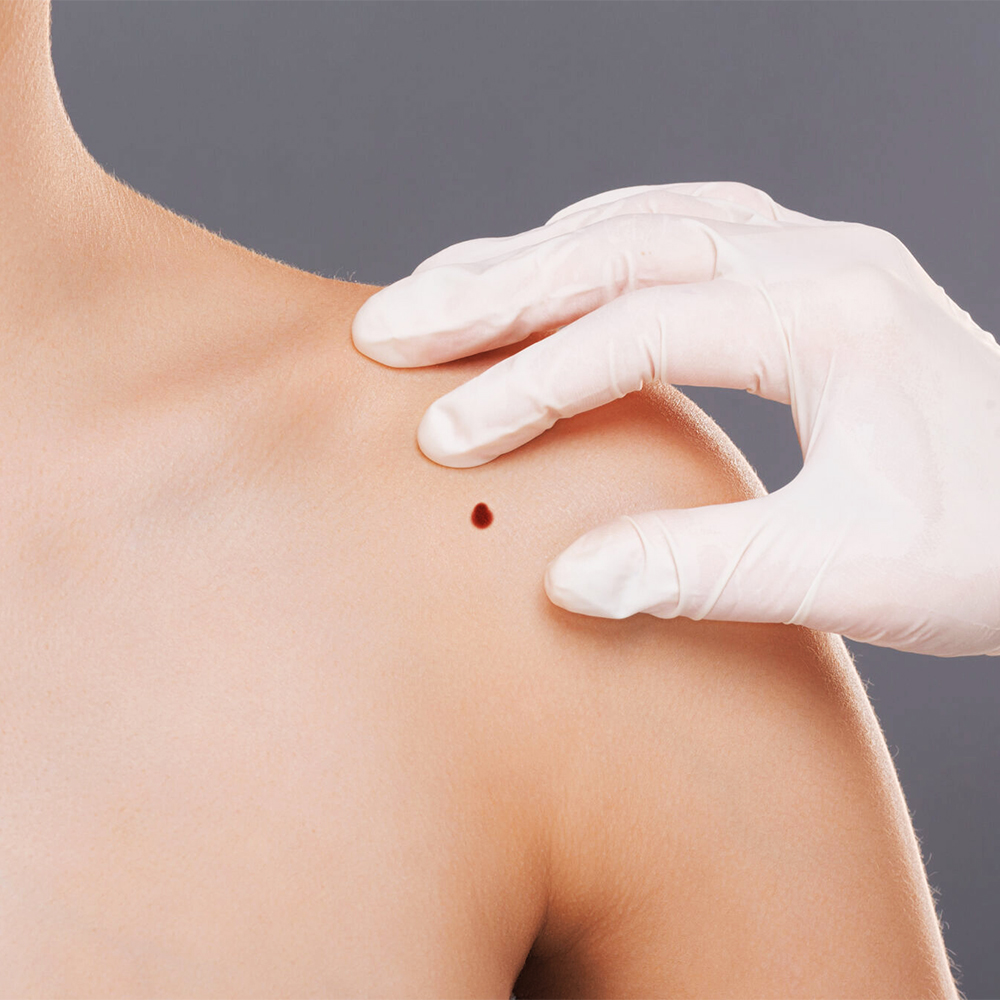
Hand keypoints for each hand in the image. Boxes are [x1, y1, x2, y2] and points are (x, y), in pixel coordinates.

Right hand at [351, 181, 999, 656]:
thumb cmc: (990, 548)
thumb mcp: (848, 571)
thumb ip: (701, 573)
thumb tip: (568, 581)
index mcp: (833, 316)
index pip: (642, 329)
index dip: (532, 383)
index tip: (443, 436)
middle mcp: (817, 256)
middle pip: (621, 244)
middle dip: (494, 288)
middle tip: (389, 326)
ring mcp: (811, 252)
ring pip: (640, 221)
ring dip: (531, 254)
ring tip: (436, 291)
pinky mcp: (803, 272)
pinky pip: (676, 228)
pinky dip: (592, 246)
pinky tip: (545, 268)